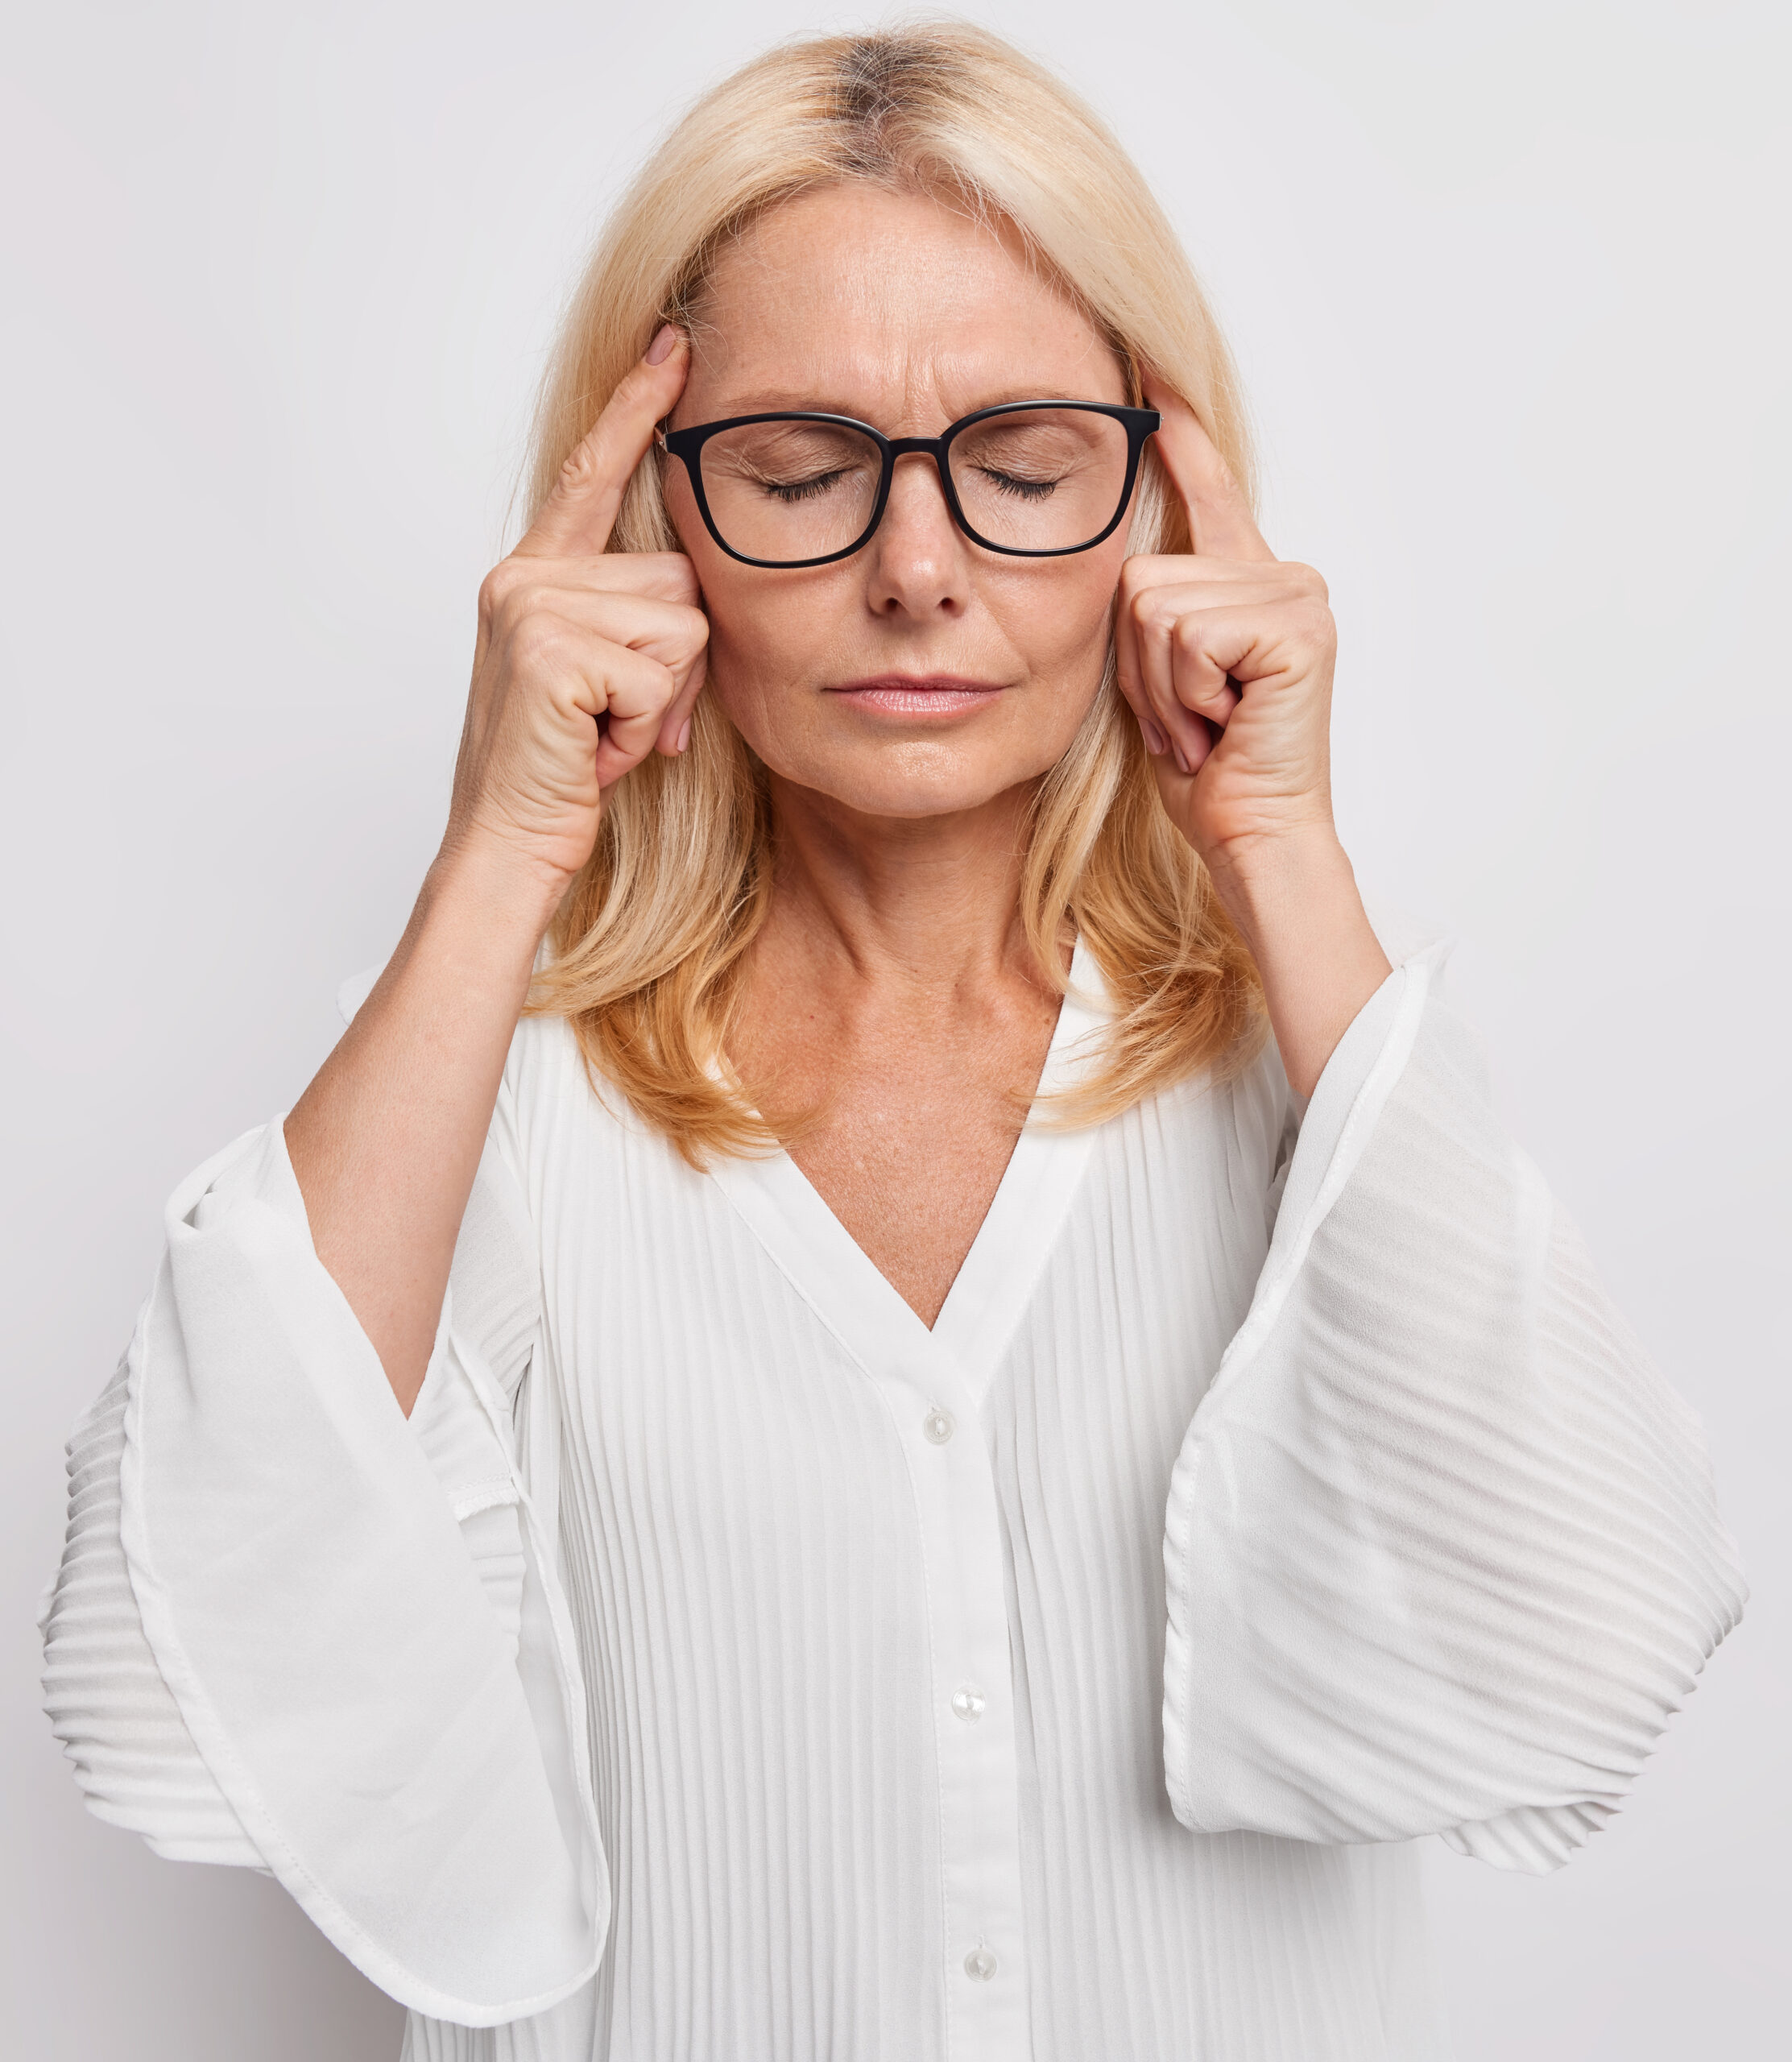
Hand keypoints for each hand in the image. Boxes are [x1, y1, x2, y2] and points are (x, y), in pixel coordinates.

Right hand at [443, 327, 708, 893]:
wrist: (509, 844)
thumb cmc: (563, 771)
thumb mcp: (606, 681)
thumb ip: (637, 620)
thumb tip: (698, 595)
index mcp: (534, 576)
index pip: (591, 474)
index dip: (636, 408)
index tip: (675, 342)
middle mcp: (524, 577)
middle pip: (681, 578)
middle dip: (681, 660)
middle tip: (623, 719)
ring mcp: (531, 608)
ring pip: (683, 625)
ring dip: (664, 697)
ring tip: (606, 734)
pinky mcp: (550, 651)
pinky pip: (661, 671)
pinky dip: (645, 723)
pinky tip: (599, 748)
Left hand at [1118, 373, 1390, 1095]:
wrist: (1250, 833)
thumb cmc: (1204, 767)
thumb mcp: (1156, 675)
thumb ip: (1146, 612)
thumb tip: (1115, 560)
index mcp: (1250, 582)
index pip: (1205, 488)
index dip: (1179, 434)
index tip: (1148, 369)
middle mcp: (1283, 576)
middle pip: (1144, 573)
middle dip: (1143, 662)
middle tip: (1192, 716)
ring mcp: (1295, 596)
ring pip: (1156, 604)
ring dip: (1162, 684)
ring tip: (1207, 722)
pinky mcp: (1295, 627)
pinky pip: (1186, 633)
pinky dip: (1186, 693)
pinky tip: (1224, 722)